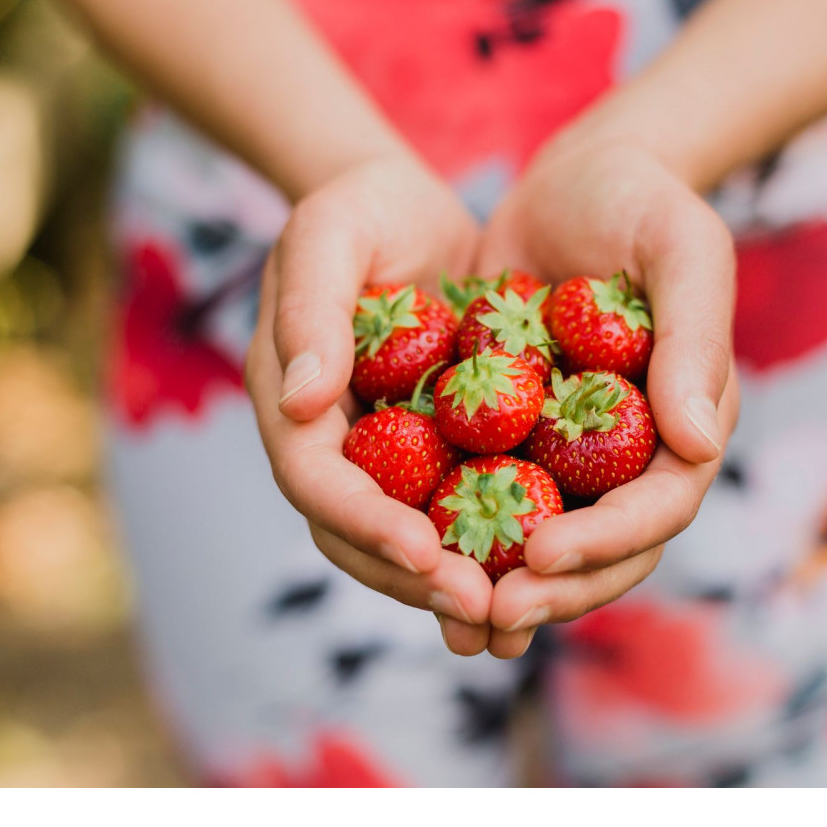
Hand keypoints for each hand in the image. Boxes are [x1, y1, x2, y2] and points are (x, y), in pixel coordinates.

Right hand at [245, 155, 496, 653]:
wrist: (405, 206)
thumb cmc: (359, 205)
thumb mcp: (328, 234)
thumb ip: (309, 309)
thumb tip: (298, 403)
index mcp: (291, 399)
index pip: (317, 480)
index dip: (365, 523)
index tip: (426, 553)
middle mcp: (332, 440)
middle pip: (358, 533)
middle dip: (414, 576)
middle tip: (480, 610)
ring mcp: (381, 451)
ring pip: (405, 537)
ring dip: (449, 585)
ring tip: (509, 622)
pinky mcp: (432, 447)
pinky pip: (454, 508)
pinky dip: (484, 549)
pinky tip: (535, 577)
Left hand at [470, 139, 740, 657]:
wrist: (572, 181)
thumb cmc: (640, 201)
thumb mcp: (681, 247)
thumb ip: (695, 337)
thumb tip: (699, 443)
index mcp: (685, 424)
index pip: (658, 507)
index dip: (607, 541)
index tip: (542, 552)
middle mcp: (632, 455)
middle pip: (605, 551)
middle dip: (553, 587)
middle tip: (491, 611)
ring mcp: (573, 454)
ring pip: (547, 542)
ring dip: (505, 586)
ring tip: (453, 615)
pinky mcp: (517, 439)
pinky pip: (491, 500)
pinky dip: (462, 537)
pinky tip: (413, 558)